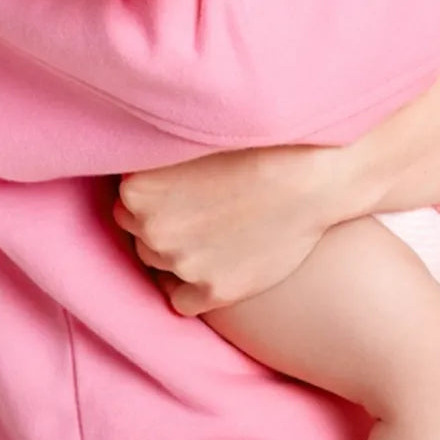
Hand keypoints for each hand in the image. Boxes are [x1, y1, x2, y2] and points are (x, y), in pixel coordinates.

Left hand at [115, 146, 333, 314]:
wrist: (313, 176)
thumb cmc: (257, 145)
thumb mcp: (193, 139)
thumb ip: (156, 157)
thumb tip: (136, 166)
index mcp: (138, 186)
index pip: (126, 198)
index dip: (153, 193)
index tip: (176, 188)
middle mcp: (151, 228)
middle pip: (137, 231)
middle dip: (160, 221)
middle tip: (197, 208)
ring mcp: (181, 263)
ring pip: (158, 263)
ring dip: (176, 252)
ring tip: (213, 231)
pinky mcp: (212, 291)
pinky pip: (181, 301)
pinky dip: (193, 288)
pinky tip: (215, 265)